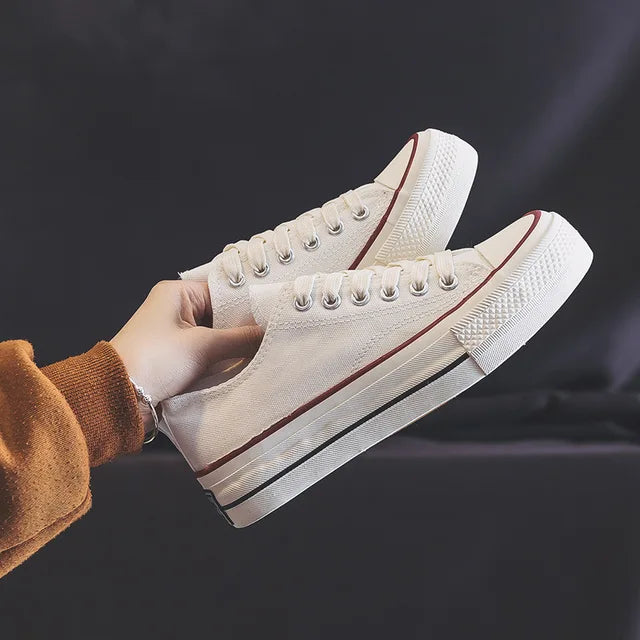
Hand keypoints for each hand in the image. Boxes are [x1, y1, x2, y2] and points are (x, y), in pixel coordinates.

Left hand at [111, 280, 262, 428]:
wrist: (118, 398)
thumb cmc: (155, 360)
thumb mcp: (203, 347)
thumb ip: (241, 339)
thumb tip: (269, 333)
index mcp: (177, 293)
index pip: (224, 292)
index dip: (249, 304)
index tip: (275, 313)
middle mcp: (177, 309)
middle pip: (222, 314)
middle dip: (244, 328)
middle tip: (276, 334)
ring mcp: (177, 334)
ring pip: (217, 335)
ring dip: (235, 345)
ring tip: (267, 349)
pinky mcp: (177, 356)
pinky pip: (208, 352)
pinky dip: (223, 359)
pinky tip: (246, 364)